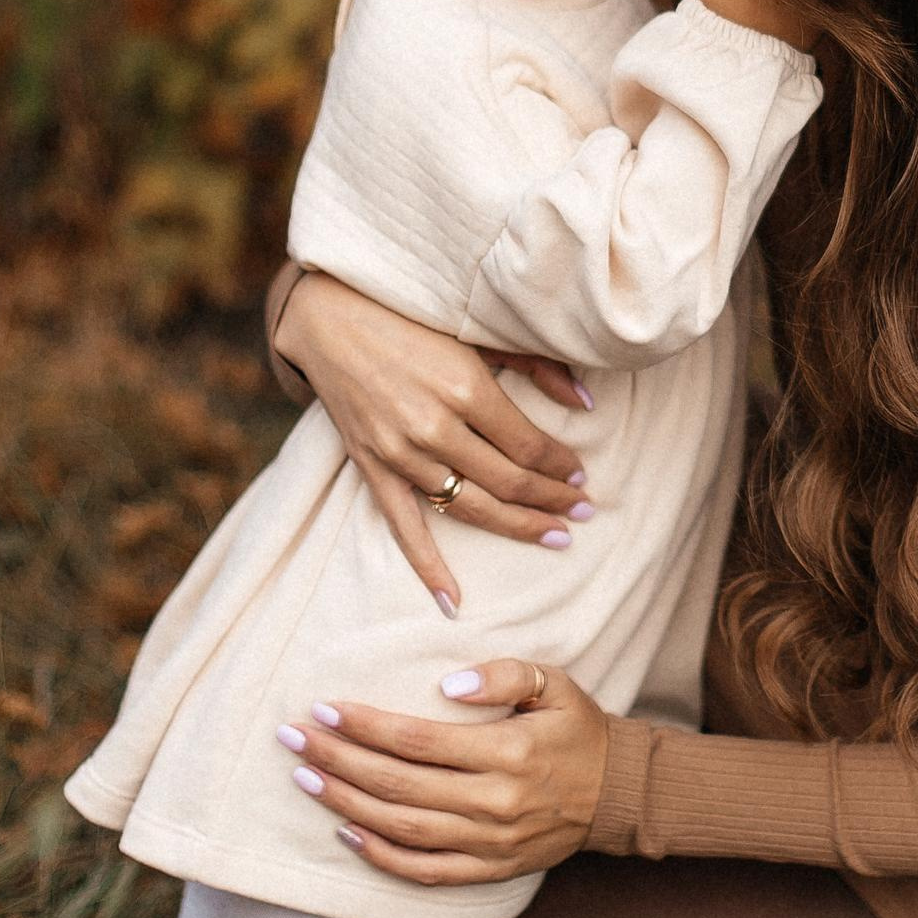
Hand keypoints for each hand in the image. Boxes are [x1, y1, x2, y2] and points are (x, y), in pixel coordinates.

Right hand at [277, 274, 592, 612]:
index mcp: (466, 388)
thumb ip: (537, 365)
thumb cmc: (412, 317)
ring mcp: (401, 453)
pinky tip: (454, 601)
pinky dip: (428, 567)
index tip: (582, 477)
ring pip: (471, 508)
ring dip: (517, 527)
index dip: (561, 467)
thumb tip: (587, 402)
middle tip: (582, 515)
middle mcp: (435, 427)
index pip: (529, 446)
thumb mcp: (479, 331)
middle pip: (509, 482)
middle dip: (552, 501)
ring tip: (553, 539)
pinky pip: (405, 527)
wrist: (331, 317)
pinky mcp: (373, 467)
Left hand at [284, 660, 605, 886]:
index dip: (365, 726)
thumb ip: (504, 675)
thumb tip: (450, 684)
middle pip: (398, 785)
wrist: (616, 793)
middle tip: (293, 738)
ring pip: (402, 829)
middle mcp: (495, 802)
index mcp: (508, 753)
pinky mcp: (489, 871)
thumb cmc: (576, 728)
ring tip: (305, 778)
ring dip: (346, 803)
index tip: (325, 708)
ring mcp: (490, 844)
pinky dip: (380, 856)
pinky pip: (424, 872)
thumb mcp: (554, 683)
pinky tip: (345, 831)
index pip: (418, 740)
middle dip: (338, 760)